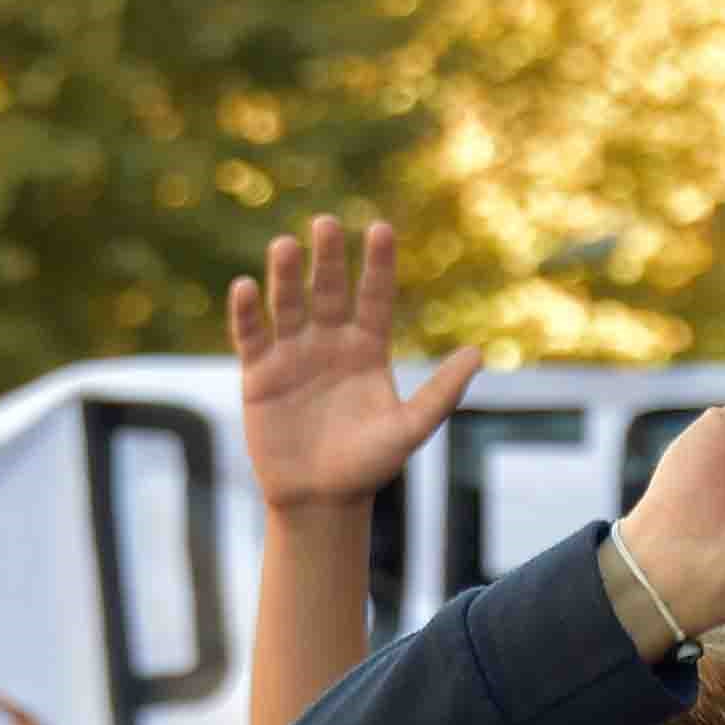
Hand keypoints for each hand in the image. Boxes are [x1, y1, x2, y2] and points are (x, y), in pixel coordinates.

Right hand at [231, 216, 483, 508]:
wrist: (320, 500)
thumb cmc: (369, 465)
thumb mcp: (409, 429)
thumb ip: (441, 393)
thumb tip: (478, 353)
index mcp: (367, 348)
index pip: (374, 296)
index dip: (377, 264)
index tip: (381, 229)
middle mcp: (329, 342)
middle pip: (327, 289)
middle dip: (327, 258)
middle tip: (326, 224)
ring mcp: (292, 354)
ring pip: (287, 304)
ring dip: (285, 275)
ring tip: (285, 245)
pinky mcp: (259, 374)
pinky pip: (251, 336)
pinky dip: (246, 313)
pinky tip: (245, 287)